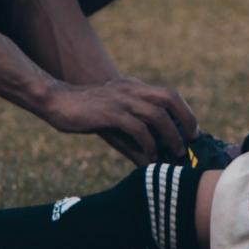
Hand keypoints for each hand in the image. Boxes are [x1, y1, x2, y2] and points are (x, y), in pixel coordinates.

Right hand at [39, 77, 197, 164]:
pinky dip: (148, 143)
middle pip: (169, 97)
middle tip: (192, 139)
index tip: (192, 130)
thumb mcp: (113, 123)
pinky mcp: (110, 113)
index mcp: (134, 87)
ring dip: (170, 135)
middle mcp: (131, 89)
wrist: (56, 101)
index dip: (184, 111)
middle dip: (185, 118)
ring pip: (157, 114)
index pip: (168, 94)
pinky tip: (150, 156)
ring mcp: (121, 100)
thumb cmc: (85, 113)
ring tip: (177, 151)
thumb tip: (151, 161)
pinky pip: (137, 128)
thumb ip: (132, 138)